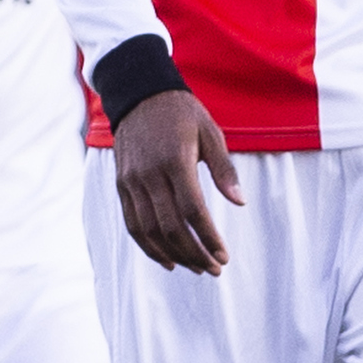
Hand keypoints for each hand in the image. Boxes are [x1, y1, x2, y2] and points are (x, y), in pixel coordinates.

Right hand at [113, 90, 241, 274]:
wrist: (139, 94)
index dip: (208, 238)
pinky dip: (148, 247)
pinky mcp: (122, 185)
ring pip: (149, 231)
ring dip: (173, 255)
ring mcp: (132, 182)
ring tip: (194, 268)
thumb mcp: (210, 133)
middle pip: (171, 227)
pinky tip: (167, 259)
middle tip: (214, 269)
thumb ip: (224, 169)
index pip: (193, 211)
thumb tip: (239, 202)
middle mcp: (150, 174)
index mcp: (175, 160)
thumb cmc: (181, 113)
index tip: (223, 255)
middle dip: (194, 254)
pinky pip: (133, 224)